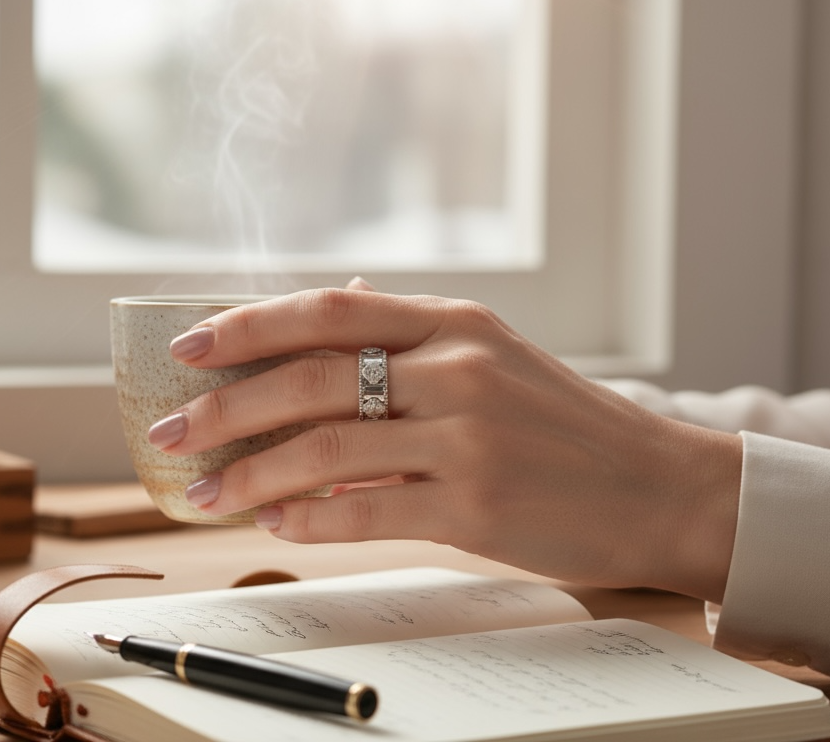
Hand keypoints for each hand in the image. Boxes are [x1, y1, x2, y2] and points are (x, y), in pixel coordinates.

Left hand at [147, 286, 742, 602]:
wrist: (661, 486)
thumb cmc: (566, 424)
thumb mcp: (494, 355)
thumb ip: (408, 339)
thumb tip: (317, 318)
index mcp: (454, 322)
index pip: (329, 308)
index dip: (248, 324)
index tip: (189, 346)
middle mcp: (457, 368)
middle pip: (310, 378)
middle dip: (223, 407)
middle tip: (169, 430)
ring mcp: (468, 437)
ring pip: (325, 447)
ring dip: (249, 473)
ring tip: (203, 490)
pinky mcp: (476, 504)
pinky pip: (366, 510)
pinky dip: (308, 517)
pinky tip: (275, 522)